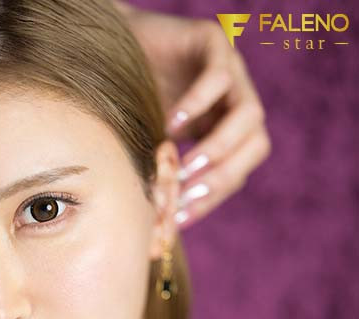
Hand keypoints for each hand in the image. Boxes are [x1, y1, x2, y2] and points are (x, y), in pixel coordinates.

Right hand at [113, 3, 270, 227]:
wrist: (103, 49)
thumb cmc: (123, 106)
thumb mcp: (145, 150)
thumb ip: (159, 181)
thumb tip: (160, 234)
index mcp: (224, 131)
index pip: (236, 172)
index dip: (212, 198)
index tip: (180, 217)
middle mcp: (234, 102)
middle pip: (257, 145)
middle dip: (224, 177)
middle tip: (187, 195)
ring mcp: (229, 70)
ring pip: (250, 115)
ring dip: (220, 148)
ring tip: (183, 166)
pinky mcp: (211, 42)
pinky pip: (219, 76)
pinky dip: (198, 104)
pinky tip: (171, 124)